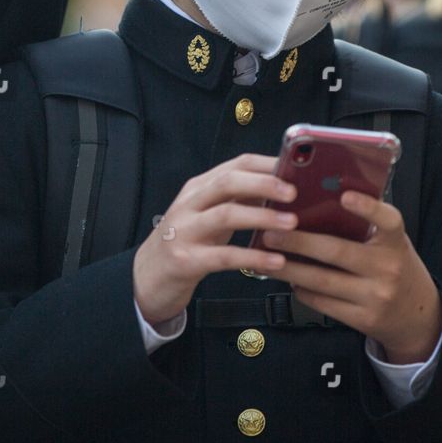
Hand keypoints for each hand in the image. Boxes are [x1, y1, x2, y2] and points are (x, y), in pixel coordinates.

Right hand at [133, 154, 297, 326]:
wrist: (146, 278)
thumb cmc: (185, 243)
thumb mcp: (208, 215)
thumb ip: (237, 200)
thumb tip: (280, 189)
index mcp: (199, 188)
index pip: (236, 164)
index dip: (267, 164)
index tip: (295, 169)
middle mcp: (190, 204)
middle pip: (228, 182)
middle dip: (264, 183)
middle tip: (293, 192)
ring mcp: (185, 232)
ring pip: (226, 215)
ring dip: (262, 216)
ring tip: (290, 223)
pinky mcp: (186, 261)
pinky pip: (224, 256)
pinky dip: (252, 257)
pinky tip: (274, 260)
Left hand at [262, 190, 441, 363]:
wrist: (418, 317)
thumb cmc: (397, 269)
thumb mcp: (392, 245)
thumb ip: (367, 229)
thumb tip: (318, 205)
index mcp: (396, 243)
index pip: (388, 220)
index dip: (368, 207)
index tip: (344, 194)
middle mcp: (387, 269)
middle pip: (337, 252)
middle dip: (298, 242)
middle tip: (271, 233)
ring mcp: (375, 297)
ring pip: (322, 281)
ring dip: (289, 269)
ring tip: (266, 259)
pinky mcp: (363, 319)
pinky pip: (323, 303)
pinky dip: (302, 291)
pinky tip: (289, 281)